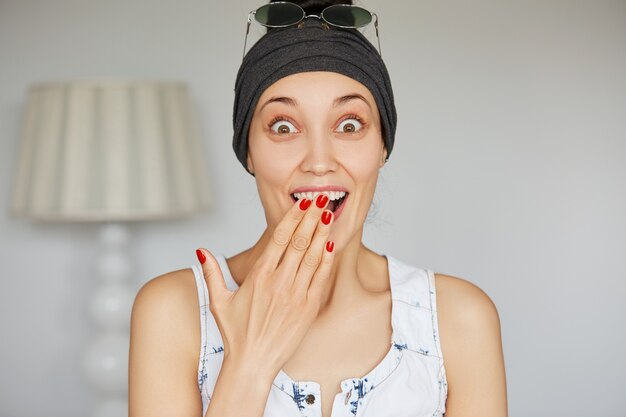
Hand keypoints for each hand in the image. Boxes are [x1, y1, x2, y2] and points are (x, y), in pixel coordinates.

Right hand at [196, 194, 334, 376]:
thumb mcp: (218, 302)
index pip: (279, 239)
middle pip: (298, 242)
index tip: (302, 203)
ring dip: (321, 233)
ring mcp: (295, 295)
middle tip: (321, 199)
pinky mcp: (308, 308)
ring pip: (312, 256)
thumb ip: (212, 273)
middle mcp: (278, 283)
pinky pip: (320, 278)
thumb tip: (202, 250)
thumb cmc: (236, 334)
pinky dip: (327, 260)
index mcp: (258, 277)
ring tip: (329, 214)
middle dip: (311, 218)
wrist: (253, 364)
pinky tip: (331, 244)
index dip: (292, 218)